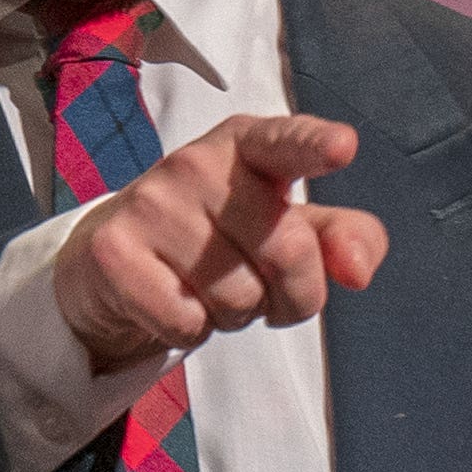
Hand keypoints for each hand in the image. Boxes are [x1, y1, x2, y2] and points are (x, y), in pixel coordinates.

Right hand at [50, 113, 390, 370]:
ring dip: (236, 313)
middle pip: (288, 253)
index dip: (315, 146)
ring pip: (238, 298)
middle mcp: (197, 162)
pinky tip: (174, 300)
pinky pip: (187, 323)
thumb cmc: (219, 237)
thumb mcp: (289, 228)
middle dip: (288, 293)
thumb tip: (358, 271)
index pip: (286, 142)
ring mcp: (150, 202)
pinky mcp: (113, 249)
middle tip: (257, 282)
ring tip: (209, 286)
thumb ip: (343, 239)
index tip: (343, 146)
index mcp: (249, 144)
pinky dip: (192, 329)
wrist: (118, 259)